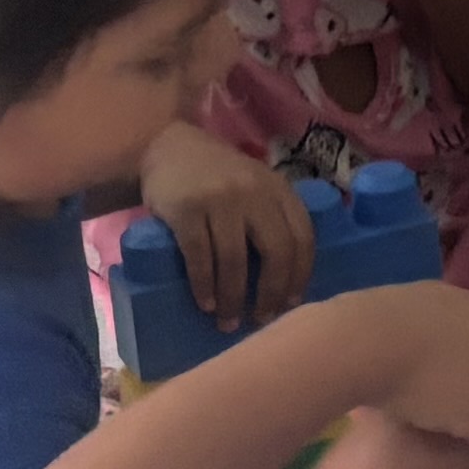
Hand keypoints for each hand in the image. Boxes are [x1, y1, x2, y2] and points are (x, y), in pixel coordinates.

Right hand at [139, 125, 310, 324]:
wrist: (165, 146)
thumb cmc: (216, 176)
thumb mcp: (253, 185)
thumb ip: (271, 217)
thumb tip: (284, 281)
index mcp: (278, 189)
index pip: (303, 237)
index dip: (300, 276)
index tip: (291, 305)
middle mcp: (254, 192)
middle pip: (276, 252)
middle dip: (271, 293)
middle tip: (262, 319)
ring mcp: (219, 199)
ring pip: (234, 260)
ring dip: (232, 298)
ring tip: (227, 322)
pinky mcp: (186, 209)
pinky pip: (199, 256)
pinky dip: (204, 286)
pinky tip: (205, 303)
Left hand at [358, 281, 468, 468]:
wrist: (345, 343)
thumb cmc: (421, 377)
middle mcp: (458, 300)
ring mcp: (416, 296)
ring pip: (447, 321)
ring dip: (452, 345)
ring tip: (446, 376)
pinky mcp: (380, 300)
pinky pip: (409, 323)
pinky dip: (415, 343)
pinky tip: (400, 368)